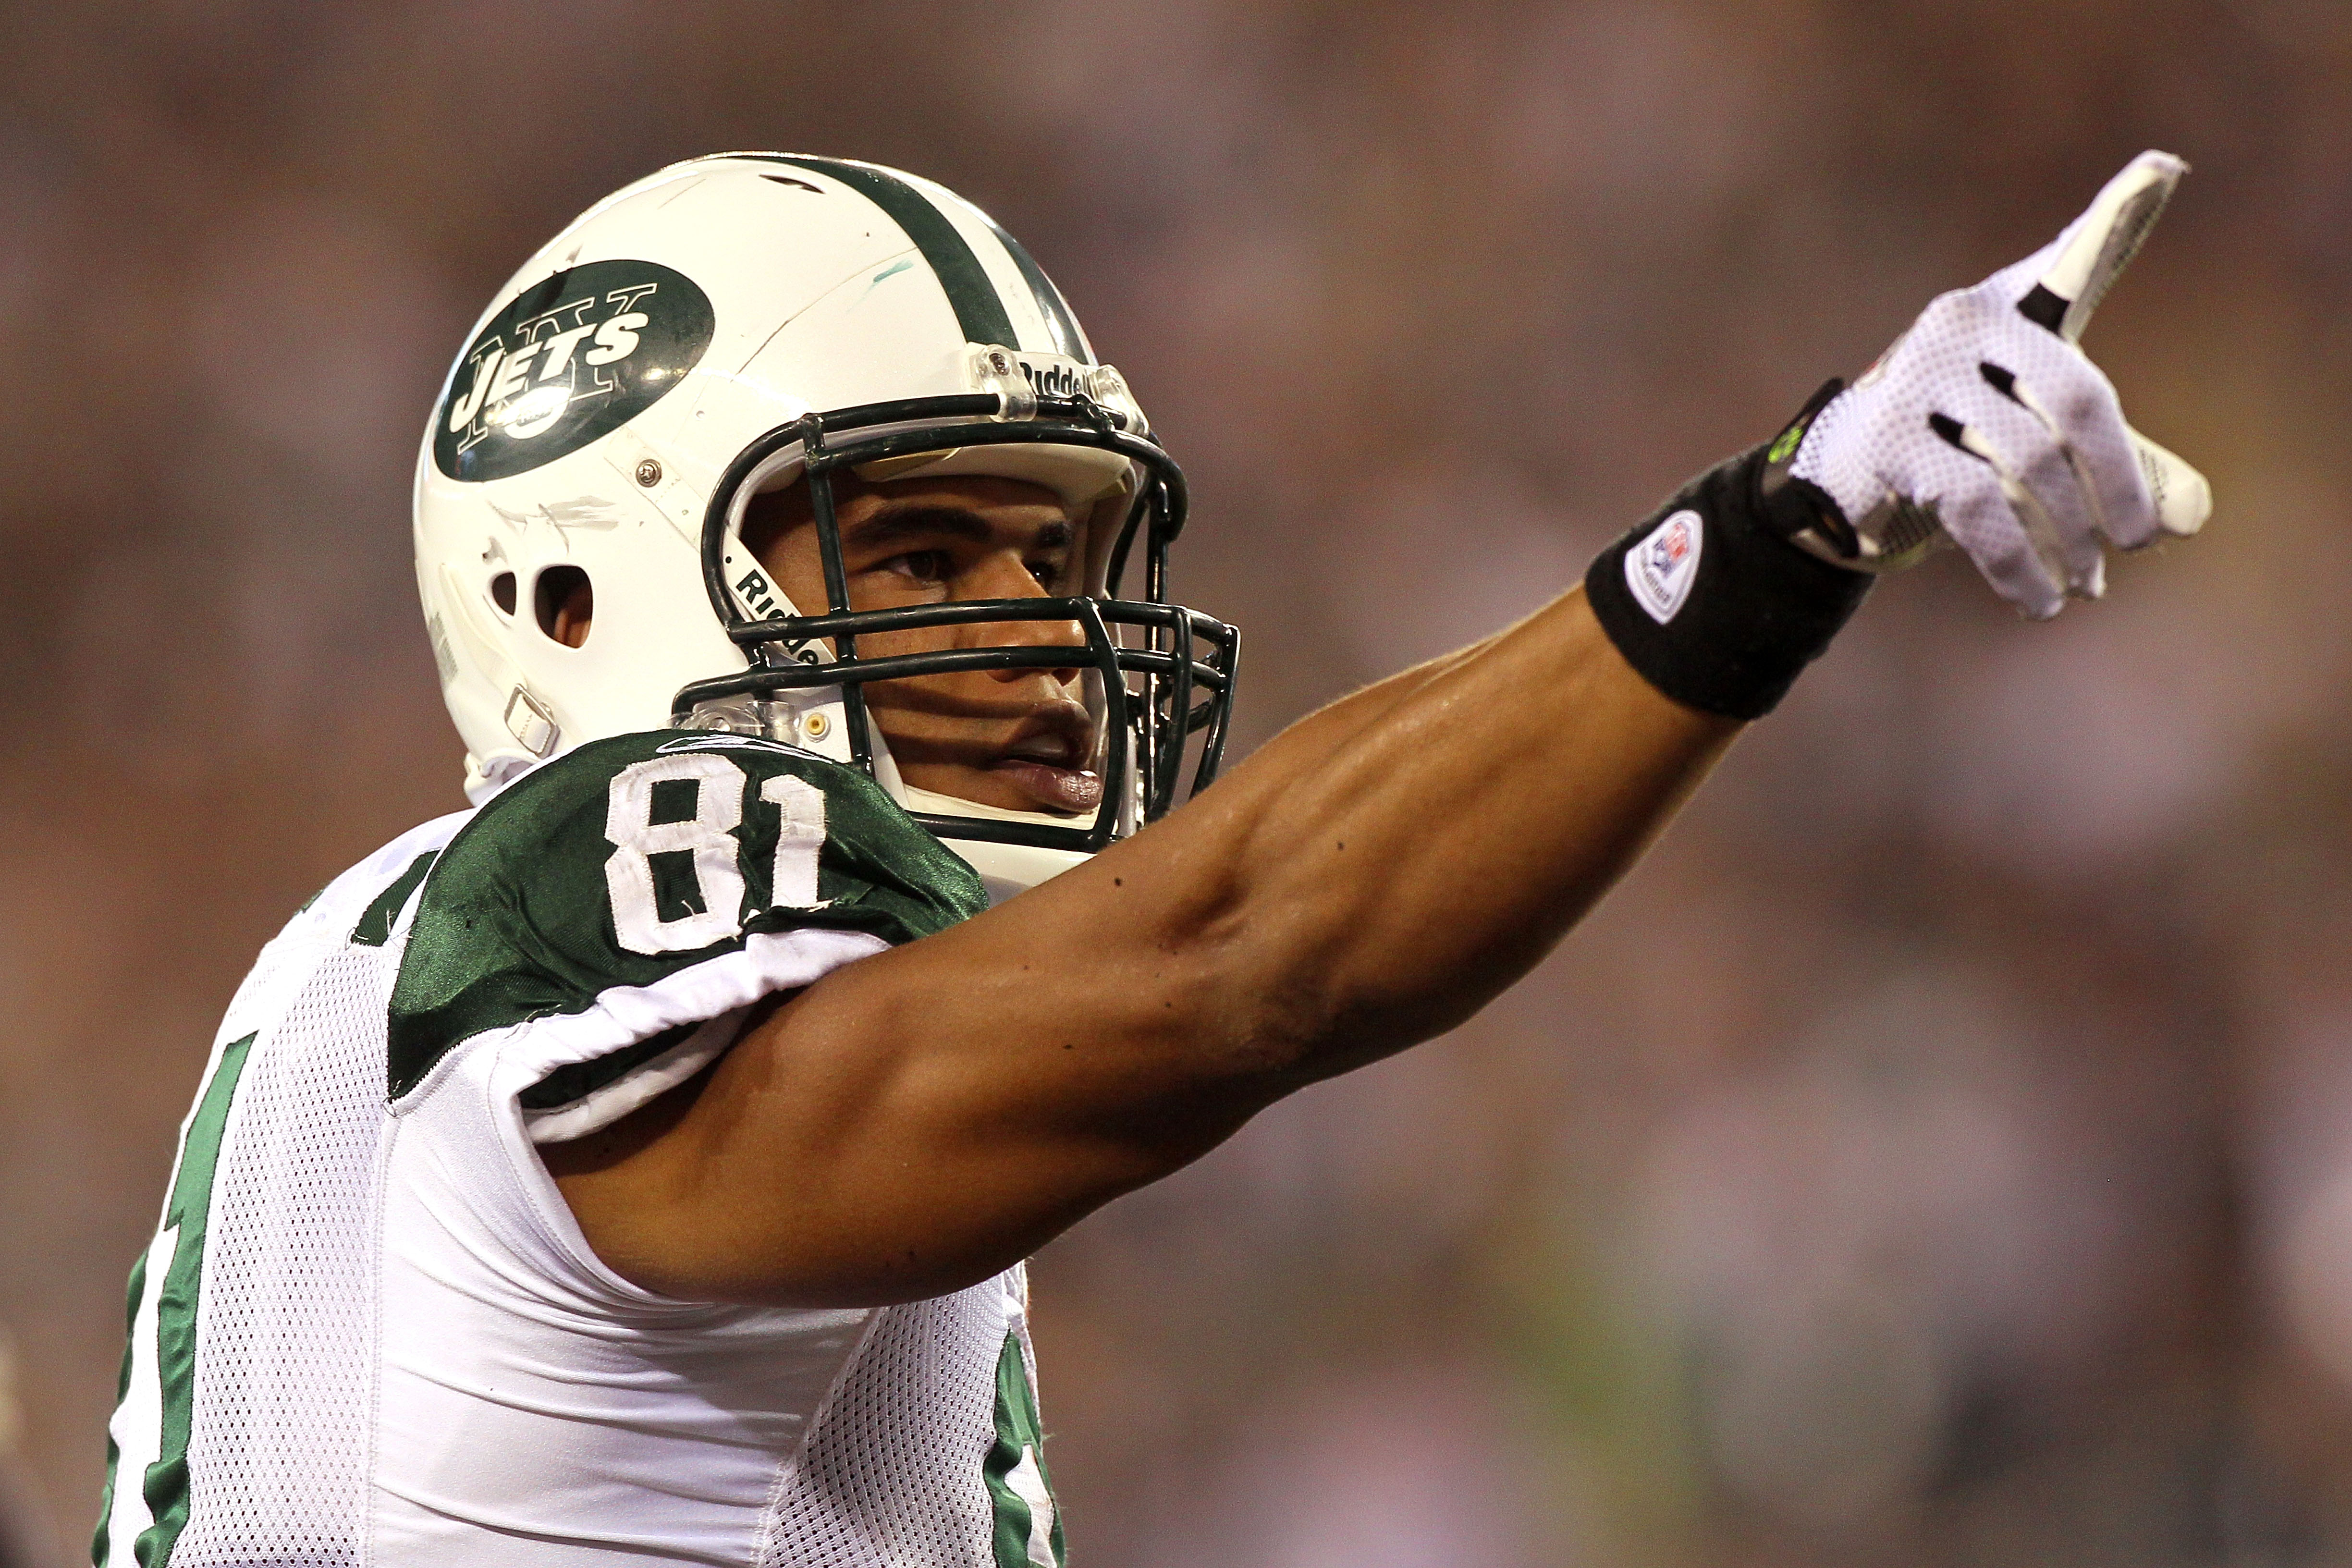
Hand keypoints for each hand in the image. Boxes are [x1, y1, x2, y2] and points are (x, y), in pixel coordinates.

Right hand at [1782, 151, 2211, 618]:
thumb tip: (2186, 521)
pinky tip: (2038, 598)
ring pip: (2027, 464)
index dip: (2118, 216)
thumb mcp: (2034, 441)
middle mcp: (1960, 324)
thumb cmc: (1954, 451)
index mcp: (2005, 306)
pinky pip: (1976, 509)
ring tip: (2083, 586)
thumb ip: (2113, 464)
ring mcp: (1918, 379)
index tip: (2163, 170)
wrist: (1837, 489)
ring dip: (2066, 539)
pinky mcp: (1888, 441)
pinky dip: (2018, 563)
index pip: (2072, 261)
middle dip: (2115, 484)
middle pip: (2072, 401)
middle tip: (2137, 542)